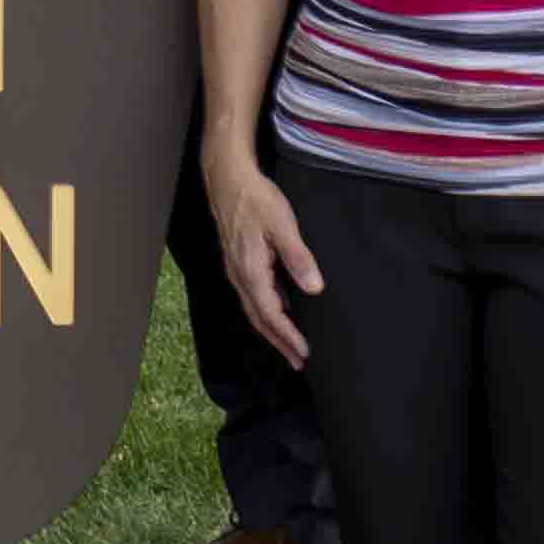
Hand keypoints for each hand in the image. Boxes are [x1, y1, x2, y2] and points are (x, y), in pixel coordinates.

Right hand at [203, 159, 319, 367]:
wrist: (229, 180)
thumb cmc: (256, 200)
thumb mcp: (282, 226)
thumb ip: (298, 258)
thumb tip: (314, 289)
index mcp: (251, 271)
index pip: (270, 314)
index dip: (288, 336)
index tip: (305, 353)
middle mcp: (240, 276)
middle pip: (259, 319)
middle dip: (280, 342)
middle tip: (299, 362)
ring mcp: (237, 270)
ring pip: (254, 309)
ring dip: (272, 330)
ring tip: (290, 346)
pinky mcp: (239, 263)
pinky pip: (252, 296)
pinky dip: (266, 313)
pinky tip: (280, 313)